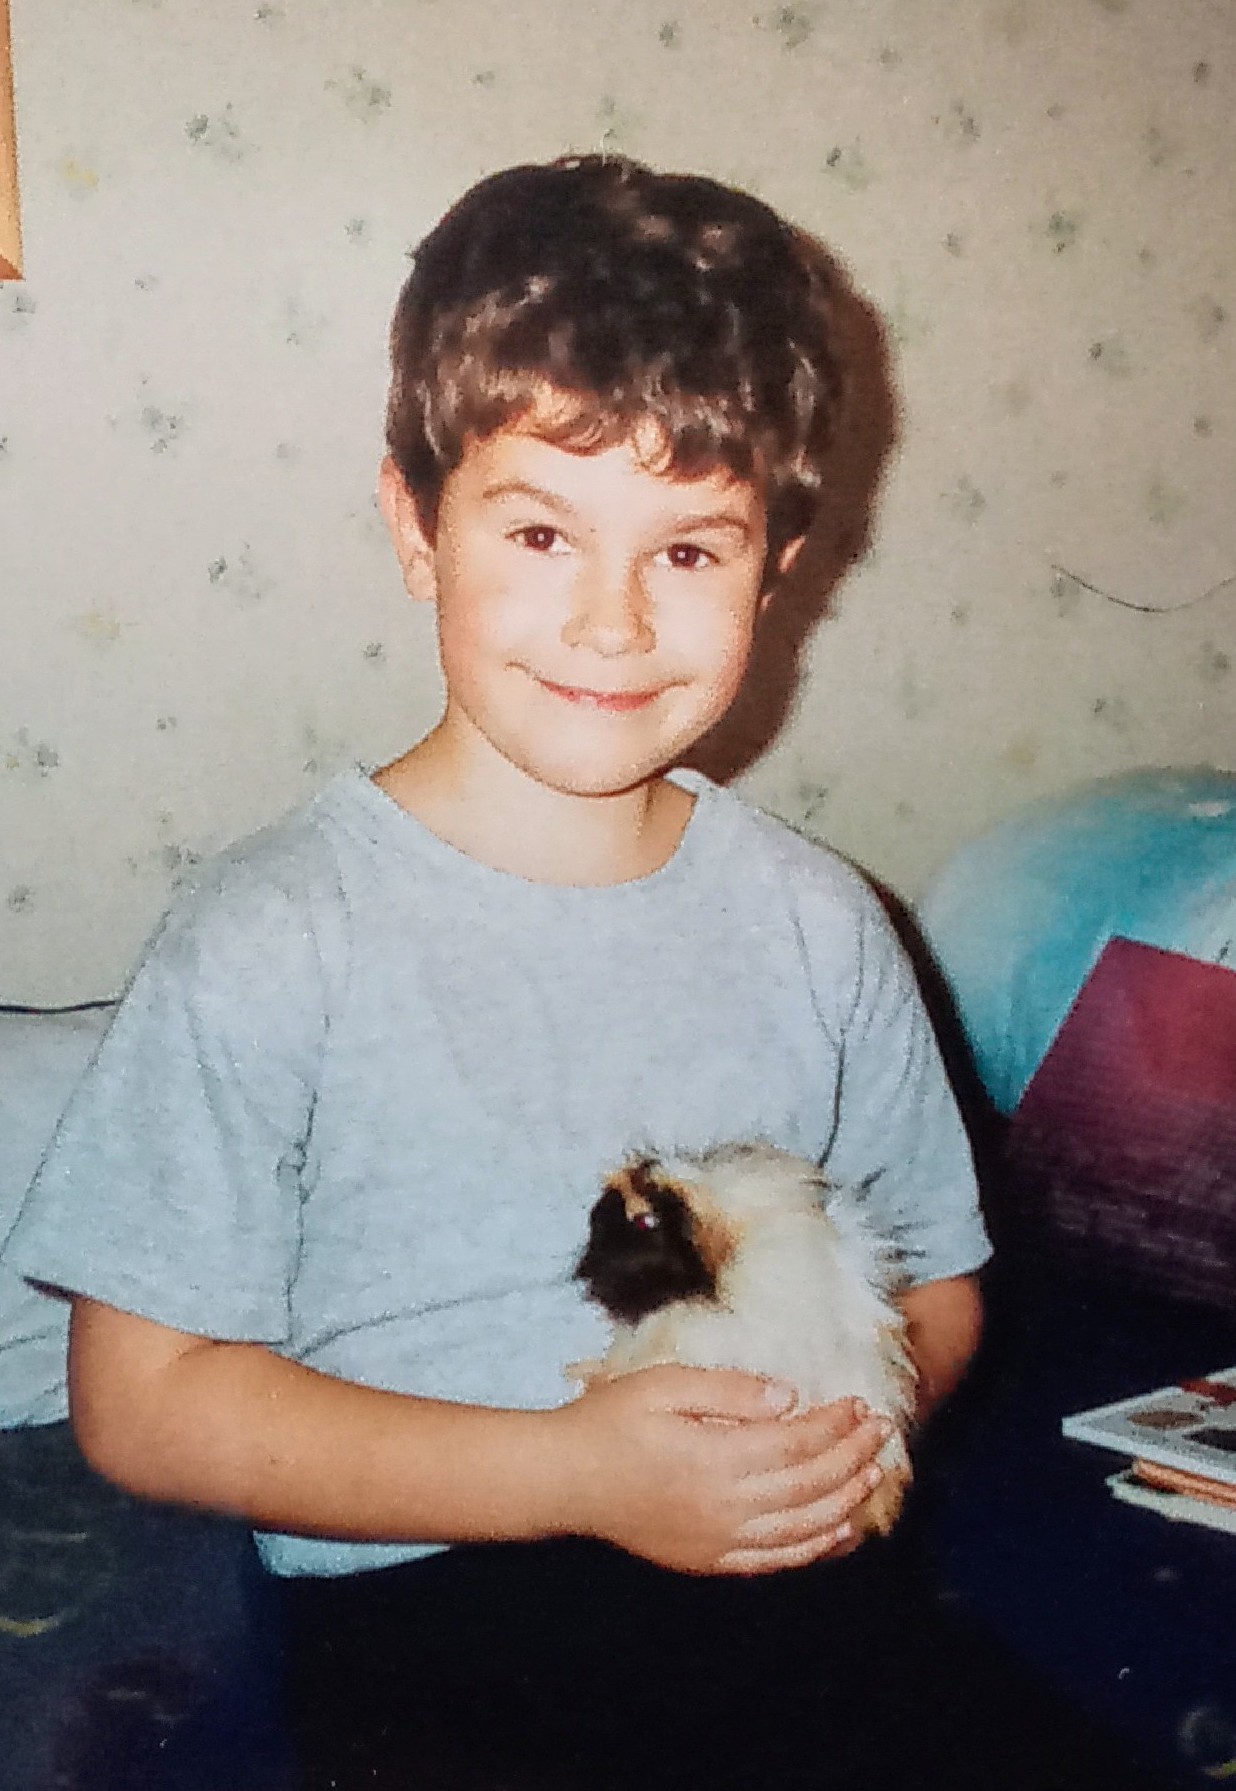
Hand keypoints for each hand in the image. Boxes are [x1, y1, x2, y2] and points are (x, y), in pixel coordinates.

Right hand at [552, 1366, 891, 1575]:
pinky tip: (840, 1532)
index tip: (857, 1403)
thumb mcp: (663, 1384)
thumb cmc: (610, 1422)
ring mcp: (719, 1541)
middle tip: (880, 1430)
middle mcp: (725, 1507)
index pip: (796, 1443)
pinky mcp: (709, 1561)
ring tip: (873, 1475)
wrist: (564, 1481)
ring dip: (845, 1502)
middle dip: (851, 1456)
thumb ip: (729, 1390)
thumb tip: (789, 1397)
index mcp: (716, 1459)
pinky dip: (815, 1548)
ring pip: (802, 1528)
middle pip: (809, 1485)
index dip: (834, 1424)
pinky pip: (775, 1560)